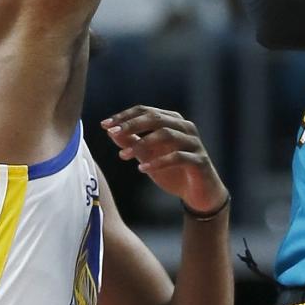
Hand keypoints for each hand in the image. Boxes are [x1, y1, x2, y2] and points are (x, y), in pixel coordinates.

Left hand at [102, 105, 228, 214]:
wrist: (198, 193)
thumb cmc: (172, 171)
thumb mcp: (147, 156)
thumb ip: (132, 143)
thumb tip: (111, 132)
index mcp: (172, 121)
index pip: (146, 111)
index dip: (125, 116)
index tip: (105, 125)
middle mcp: (185, 127)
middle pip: (156, 118)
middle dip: (132, 124)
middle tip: (112, 133)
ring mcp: (194, 143)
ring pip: (167, 134)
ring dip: (142, 143)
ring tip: (123, 156)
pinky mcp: (199, 160)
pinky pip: (178, 157)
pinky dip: (159, 161)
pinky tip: (143, 169)